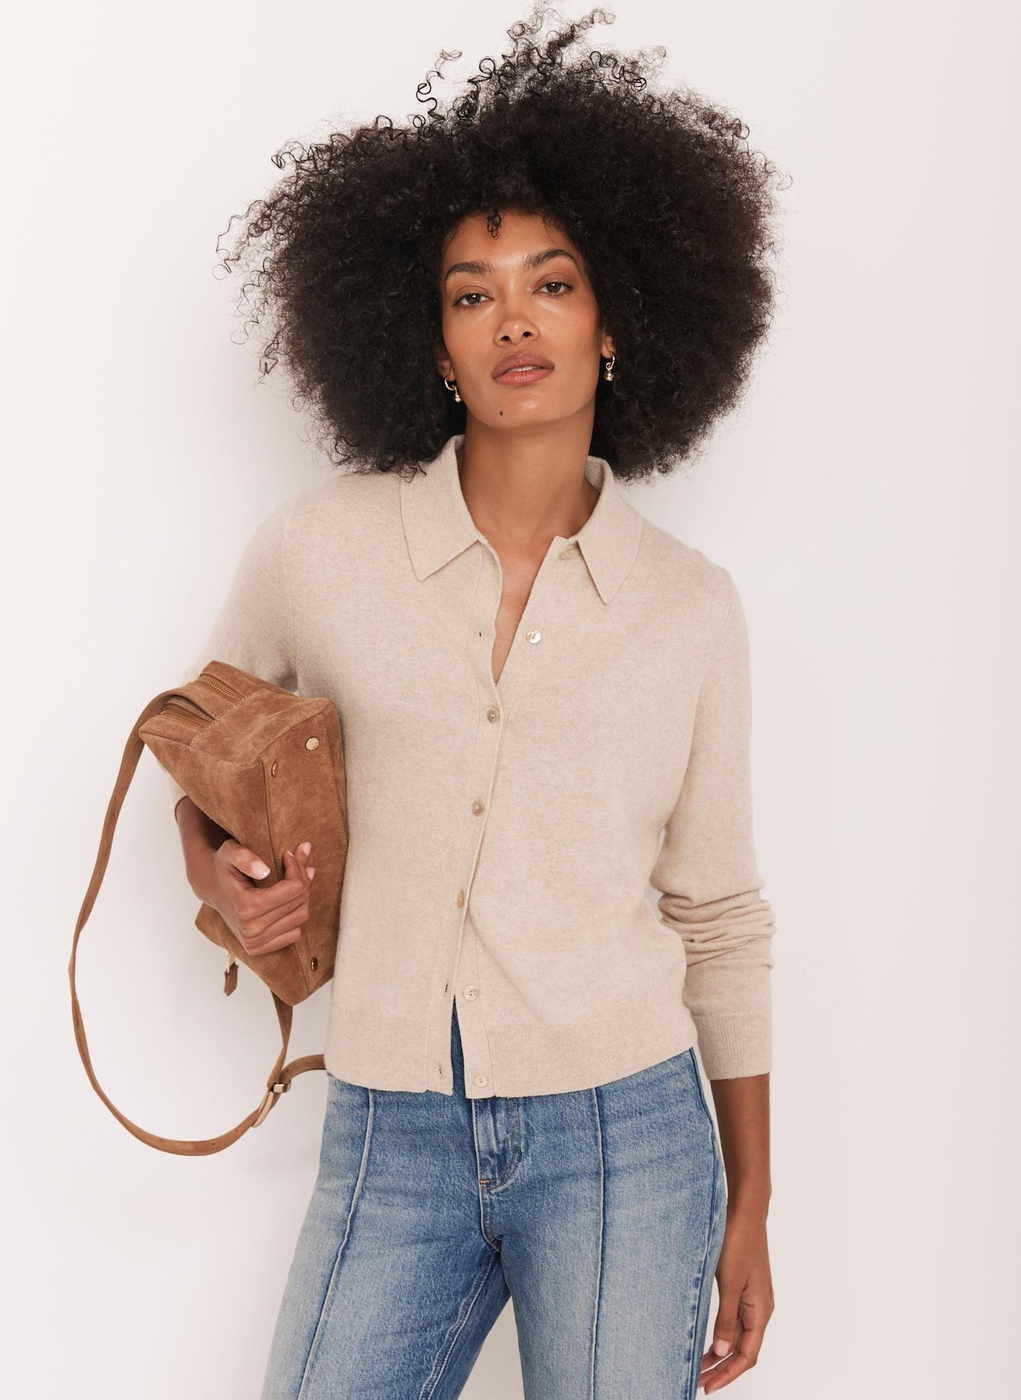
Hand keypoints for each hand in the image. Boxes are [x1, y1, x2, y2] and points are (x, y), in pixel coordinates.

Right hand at [206, 838, 315, 956]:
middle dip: (303, 878)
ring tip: (294, 878)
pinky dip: (296, 914)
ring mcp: (255, 942)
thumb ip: (244, 857)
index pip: (295, 888)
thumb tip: (265, 871)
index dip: (297, 867)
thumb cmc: (224, 868)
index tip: (288, 854)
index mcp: (246, 907)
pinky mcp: (259, 949)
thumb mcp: (230, 853)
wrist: (213, 888)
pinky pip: (295, 933)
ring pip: (301, 916)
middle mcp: (251, 930)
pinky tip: (288, 899)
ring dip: (304, 895)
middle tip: (294, 862)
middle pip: (300, 902)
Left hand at [699, 1209, 773, 1392]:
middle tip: (699, 1382)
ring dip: (721, 1353)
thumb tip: (722, 1351)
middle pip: (744, 1349)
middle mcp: (760, 1308)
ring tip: (699, 1365)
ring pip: (739, 1336)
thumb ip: (726, 1318)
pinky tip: (709, 1338)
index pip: (747, 1355)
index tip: (708, 1386)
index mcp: (761, 1311)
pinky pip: (736, 1320)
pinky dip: (723, 1334)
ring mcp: (753, 1298)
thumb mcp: (729, 1283)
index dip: (728, 1374)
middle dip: (723, 1368)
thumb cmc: (739, 1242)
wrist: (744, 1211)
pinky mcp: (744, 1287)